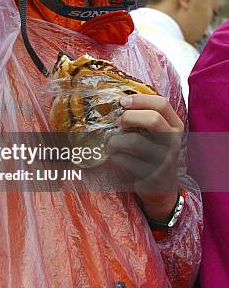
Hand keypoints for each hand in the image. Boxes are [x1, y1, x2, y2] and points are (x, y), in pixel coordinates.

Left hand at [106, 94, 183, 221]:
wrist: (161, 187)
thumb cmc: (154, 153)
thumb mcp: (158, 134)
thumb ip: (146, 116)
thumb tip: (121, 100)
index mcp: (176, 126)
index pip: (162, 104)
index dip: (140, 100)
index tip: (123, 101)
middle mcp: (173, 142)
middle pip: (153, 119)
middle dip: (129, 117)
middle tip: (117, 121)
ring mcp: (164, 160)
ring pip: (135, 141)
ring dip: (116, 139)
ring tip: (111, 141)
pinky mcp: (151, 175)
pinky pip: (126, 160)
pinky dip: (115, 155)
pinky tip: (115, 155)